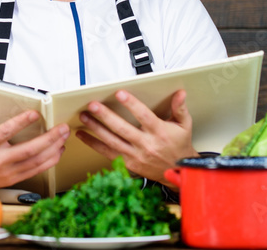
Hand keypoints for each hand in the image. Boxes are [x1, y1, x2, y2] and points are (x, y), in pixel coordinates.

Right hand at [0, 97, 69, 201]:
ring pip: (35, 161)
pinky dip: (49, 162)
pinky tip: (58, 152)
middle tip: (62, 128)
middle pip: (28, 150)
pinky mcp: (13, 179)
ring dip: (52, 149)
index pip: (5, 132)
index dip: (21, 123)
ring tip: (64, 138)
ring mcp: (7, 172)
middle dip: (49, 139)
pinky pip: (35, 171)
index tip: (34, 114)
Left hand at [75, 89, 198, 185]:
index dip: (132, 105)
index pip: (144, 116)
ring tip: (84, 117)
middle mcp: (146, 144)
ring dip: (96, 128)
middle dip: (106, 116)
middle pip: (122, 129)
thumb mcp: (184, 125)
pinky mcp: (128, 163)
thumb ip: (179, 108)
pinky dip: (94, 144)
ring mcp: (135, 155)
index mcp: (159, 132)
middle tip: (93, 106)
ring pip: (112, 141)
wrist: (178, 172)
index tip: (120, 94)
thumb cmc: (179, 147)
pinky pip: (108, 152)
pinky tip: (83, 135)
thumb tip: (180, 94)